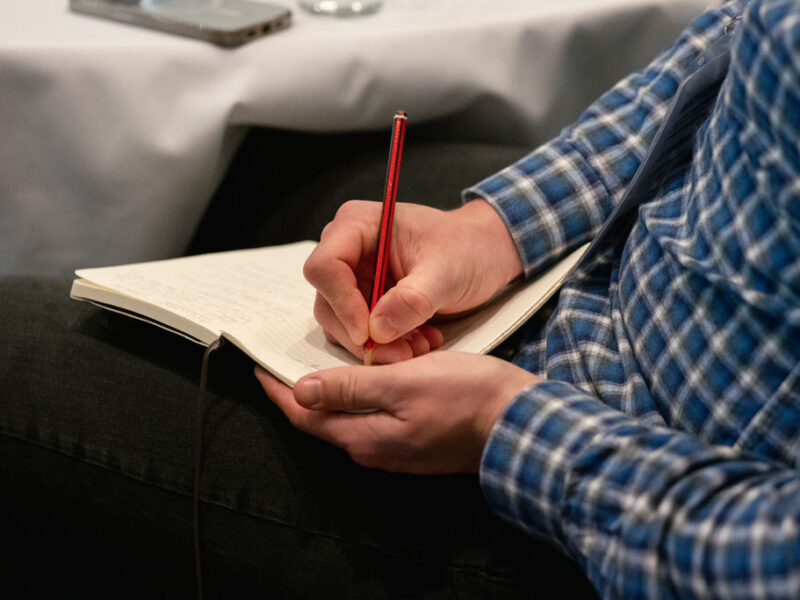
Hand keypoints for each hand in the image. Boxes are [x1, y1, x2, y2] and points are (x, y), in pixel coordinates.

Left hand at [255, 351, 540, 473]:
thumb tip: (301, 391)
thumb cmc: (466, 397)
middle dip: (303, 390)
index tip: (259, 367)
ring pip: (350, 417)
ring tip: (325, 360)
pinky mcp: (415, 441)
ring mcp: (396, 448)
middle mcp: (375, 450)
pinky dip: (362, 394)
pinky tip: (368, 373)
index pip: (306, 415)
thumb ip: (350, 388)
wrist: (520, 422)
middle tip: (289, 359)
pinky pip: (374, 417)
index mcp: (365, 437)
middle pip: (324, 419)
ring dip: (334, 390)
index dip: (279, 390)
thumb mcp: (403, 383)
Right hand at [303, 199, 521, 362]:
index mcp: (358, 225)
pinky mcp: (364, 300)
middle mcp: (348, 249)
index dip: (341, 303)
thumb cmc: (466, 247)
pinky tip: (417, 342)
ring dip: (377, 345)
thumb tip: (377, 329)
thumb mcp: (446, 272)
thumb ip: (412, 300)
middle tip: (401, 353)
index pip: (325, 266)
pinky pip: (360, 332)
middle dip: (362, 335)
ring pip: (341, 323)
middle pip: (328, 301)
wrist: (484, 254)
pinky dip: (386, 345)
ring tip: (418, 346)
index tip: (368, 334)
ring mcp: (354, 277)